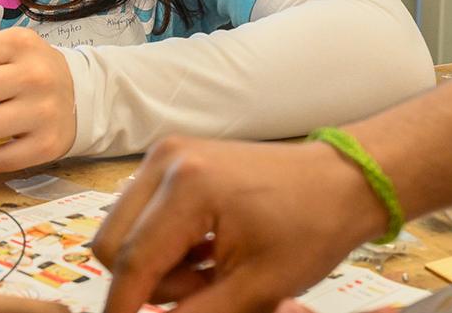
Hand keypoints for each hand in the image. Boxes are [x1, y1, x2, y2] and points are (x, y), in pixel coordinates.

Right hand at [92, 135, 388, 312]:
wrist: (340, 180)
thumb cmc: (310, 230)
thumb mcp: (258, 288)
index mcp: (186, 188)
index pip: (133, 261)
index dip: (123, 307)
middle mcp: (163, 162)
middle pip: (112, 242)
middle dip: (145, 282)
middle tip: (199, 291)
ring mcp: (163, 155)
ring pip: (122, 227)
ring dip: (152, 262)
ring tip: (206, 270)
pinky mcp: (168, 158)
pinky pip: (139, 211)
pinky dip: (160, 241)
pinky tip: (201, 249)